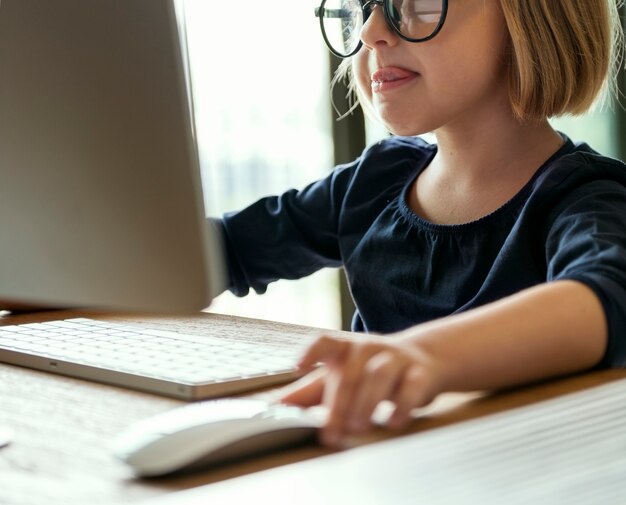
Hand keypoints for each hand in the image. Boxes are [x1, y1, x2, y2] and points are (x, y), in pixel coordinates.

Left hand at [279, 334, 444, 446]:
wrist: (422, 359)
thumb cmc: (368, 369)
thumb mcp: (337, 376)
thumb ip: (306, 393)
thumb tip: (270, 408)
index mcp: (345, 347)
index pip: (326, 341)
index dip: (311, 351)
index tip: (298, 365)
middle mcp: (369, 348)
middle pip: (350, 372)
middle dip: (339, 404)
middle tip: (331, 433)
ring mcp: (396, 358)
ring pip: (379, 375)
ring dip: (367, 402)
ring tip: (358, 427)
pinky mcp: (420, 373)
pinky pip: (411, 387)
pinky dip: (402, 405)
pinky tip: (394, 422)